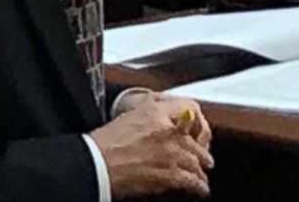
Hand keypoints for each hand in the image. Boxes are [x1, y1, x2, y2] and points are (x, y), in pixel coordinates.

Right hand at [90, 96, 212, 198]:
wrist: (97, 164)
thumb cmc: (103, 144)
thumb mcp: (125, 117)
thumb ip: (146, 114)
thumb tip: (157, 115)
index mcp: (154, 113)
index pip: (189, 109)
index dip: (196, 121)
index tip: (196, 129)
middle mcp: (168, 131)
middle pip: (196, 142)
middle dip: (199, 153)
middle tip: (201, 159)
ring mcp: (173, 154)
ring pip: (198, 163)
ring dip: (199, 171)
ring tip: (199, 176)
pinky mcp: (174, 175)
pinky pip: (195, 182)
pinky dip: (199, 187)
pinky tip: (199, 189)